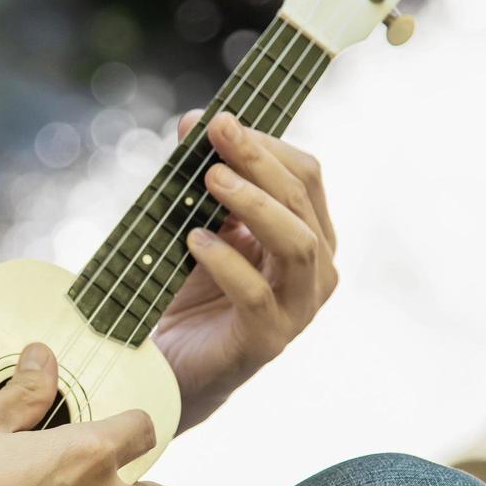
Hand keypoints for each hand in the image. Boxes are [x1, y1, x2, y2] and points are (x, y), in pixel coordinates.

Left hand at [154, 110, 337, 430]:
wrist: (169, 364)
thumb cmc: (191, 290)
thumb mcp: (198, 223)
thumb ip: (201, 179)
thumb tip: (194, 122)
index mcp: (308, 232)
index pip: (305, 175)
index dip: (265, 143)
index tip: (217, 121)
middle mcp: (315, 268)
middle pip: (302, 201)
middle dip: (259, 161)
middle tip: (217, 134)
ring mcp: (298, 307)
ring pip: (299, 245)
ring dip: (255, 206)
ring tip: (210, 182)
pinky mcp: (268, 340)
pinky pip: (258, 295)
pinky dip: (227, 263)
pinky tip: (195, 241)